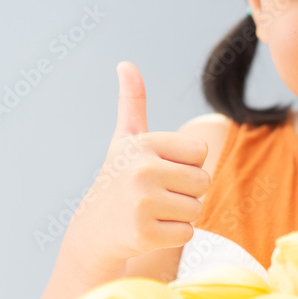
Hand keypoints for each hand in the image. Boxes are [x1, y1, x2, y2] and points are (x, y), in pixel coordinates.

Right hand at [65, 61, 210, 267]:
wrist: (95, 230)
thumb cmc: (119, 178)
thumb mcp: (125, 139)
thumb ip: (132, 101)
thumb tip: (125, 63)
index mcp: (143, 144)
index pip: (200, 151)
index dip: (186, 163)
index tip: (159, 168)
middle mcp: (142, 171)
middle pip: (203, 181)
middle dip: (186, 191)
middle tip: (156, 194)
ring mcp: (142, 203)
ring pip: (197, 209)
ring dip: (180, 214)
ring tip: (152, 211)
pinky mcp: (145, 234)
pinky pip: (187, 233)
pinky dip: (173, 235)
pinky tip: (149, 229)